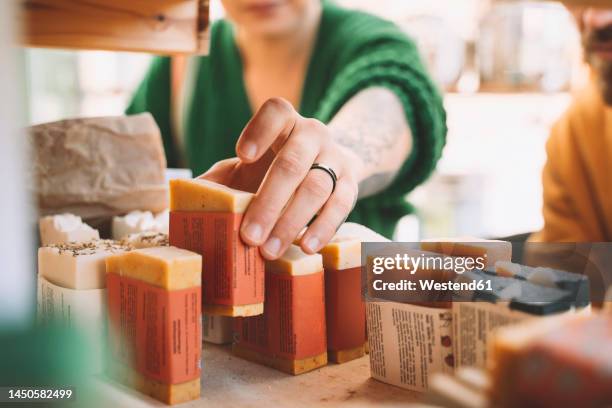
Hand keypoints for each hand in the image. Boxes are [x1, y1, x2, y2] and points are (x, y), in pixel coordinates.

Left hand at [199, 97, 362, 259]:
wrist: (329, 165)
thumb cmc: (276, 168)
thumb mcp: (248, 167)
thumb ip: (219, 179)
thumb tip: (179, 201)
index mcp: (285, 122)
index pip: (276, 112)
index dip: (260, 130)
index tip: (242, 155)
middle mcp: (313, 134)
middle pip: (292, 163)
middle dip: (268, 202)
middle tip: (248, 237)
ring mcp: (335, 158)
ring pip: (317, 187)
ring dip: (291, 222)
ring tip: (269, 250)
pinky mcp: (351, 183)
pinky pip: (341, 206)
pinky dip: (323, 228)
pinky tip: (306, 247)